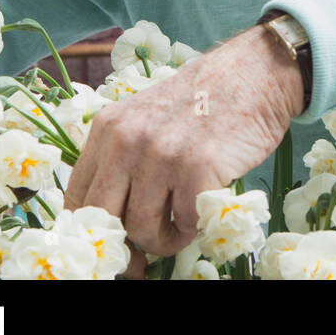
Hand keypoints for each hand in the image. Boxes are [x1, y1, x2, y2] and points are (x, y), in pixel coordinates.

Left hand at [63, 24, 302, 257]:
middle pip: (102, 219)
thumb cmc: (207, 100)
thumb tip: (115, 221)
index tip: (112, 247)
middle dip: (122, 248)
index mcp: (108, 128)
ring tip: (182, 228)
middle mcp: (127, 140)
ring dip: (164, 240)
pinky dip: (193, 228)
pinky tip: (202, 212)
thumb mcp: (149, 117)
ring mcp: (161, 155)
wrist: (257, 72)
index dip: (92, 232)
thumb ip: (126, 157)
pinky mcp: (196, 168)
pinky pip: (183, 223)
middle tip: (140, 262)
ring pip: (142, 230)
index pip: (78, 197)